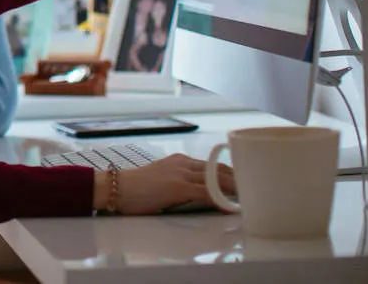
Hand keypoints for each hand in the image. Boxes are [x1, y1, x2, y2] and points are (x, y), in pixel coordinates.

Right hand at [92, 153, 235, 213]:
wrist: (115, 187)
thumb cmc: (134, 189)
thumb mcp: (161, 179)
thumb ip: (179, 182)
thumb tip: (196, 194)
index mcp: (179, 160)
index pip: (213, 166)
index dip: (231, 175)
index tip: (243, 184)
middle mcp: (183, 163)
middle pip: (220, 170)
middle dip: (238, 181)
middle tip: (252, 192)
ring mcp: (181, 173)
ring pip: (217, 180)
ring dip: (235, 190)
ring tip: (249, 198)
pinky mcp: (178, 186)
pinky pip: (207, 192)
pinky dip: (222, 199)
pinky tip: (231, 207)